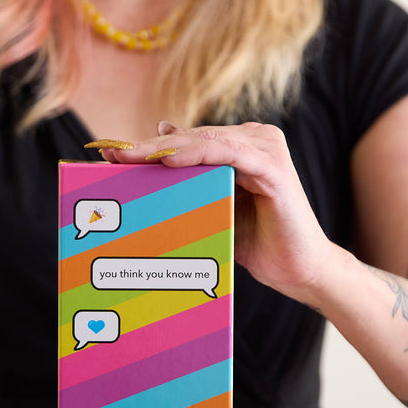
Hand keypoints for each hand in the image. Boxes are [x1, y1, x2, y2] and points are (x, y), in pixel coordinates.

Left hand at [88, 122, 333, 302]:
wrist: (296, 270)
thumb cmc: (255, 241)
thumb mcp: (212, 207)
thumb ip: (190, 179)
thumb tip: (159, 146)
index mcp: (241, 145)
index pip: (187, 140)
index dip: (148, 146)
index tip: (110, 153)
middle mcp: (256, 139)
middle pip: (192, 137)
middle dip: (148, 147)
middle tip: (111, 154)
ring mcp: (266, 149)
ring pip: (205, 141)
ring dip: (164, 149)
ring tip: (130, 157)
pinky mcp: (273, 168)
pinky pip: (227, 154)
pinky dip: (197, 154)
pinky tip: (168, 160)